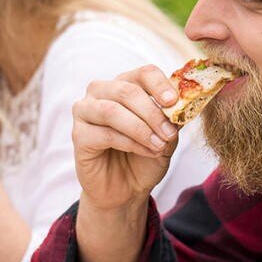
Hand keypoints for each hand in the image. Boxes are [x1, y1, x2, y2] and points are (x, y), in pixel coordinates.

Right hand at [71, 66, 181, 215]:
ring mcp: (85, 111)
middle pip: (127, 90)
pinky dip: (130, 143)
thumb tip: (181, 107)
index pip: (143, 73)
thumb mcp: (166, 136)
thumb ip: (171, 119)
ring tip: (158, 145)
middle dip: (152, 113)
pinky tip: (146, 152)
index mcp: (125, 84)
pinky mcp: (79, 134)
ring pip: (112, 110)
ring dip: (140, 129)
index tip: (173, 102)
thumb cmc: (144, 157)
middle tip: (170, 133)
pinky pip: (105, 134)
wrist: (127, 188)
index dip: (159, 85)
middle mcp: (101, 91)